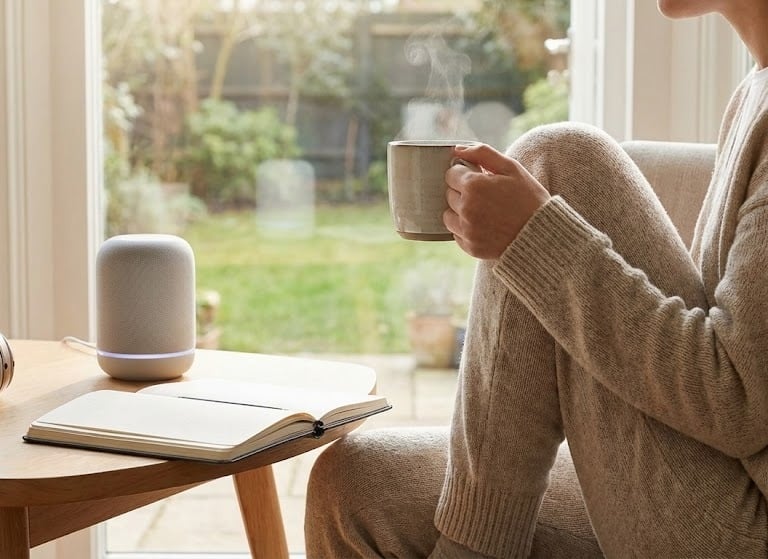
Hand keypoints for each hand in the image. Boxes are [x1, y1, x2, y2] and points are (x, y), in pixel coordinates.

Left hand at [443, 143, 550, 258]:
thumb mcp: (511, 168)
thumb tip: (457, 149)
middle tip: (487, 196)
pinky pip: (456, 234)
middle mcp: (466, 209)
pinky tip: (485, 226)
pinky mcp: (470, 247)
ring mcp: (467, 230)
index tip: (480, 179)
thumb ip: (483, 153)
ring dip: (460, 211)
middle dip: (464, 192)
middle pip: (449, 194)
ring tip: (484, 212)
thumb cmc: (529, 197)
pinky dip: (466, 229)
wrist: (543, 233)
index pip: (451, 174)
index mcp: (474, 186)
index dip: (466, 174)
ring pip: (449, 215)